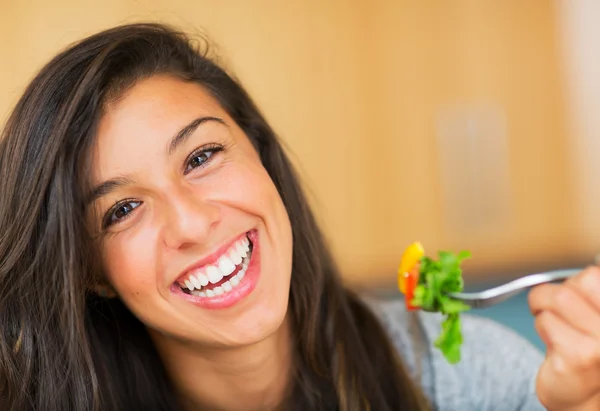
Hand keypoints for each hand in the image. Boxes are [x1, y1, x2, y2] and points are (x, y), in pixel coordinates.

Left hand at [529, 266, 599, 410]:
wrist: (585, 400)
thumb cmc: (588, 351)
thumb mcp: (592, 315)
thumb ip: (588, 294)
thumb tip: (581, 267)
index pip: (593, 276)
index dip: (576, 284)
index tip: (574, 298)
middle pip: (573, 284)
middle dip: (554, 294)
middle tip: (555, 310)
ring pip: (556, 299)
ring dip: (544, 311)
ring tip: (554, 327)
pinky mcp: (577, 357)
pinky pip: (544, 321)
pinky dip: (542, 327)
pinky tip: (555, 345)